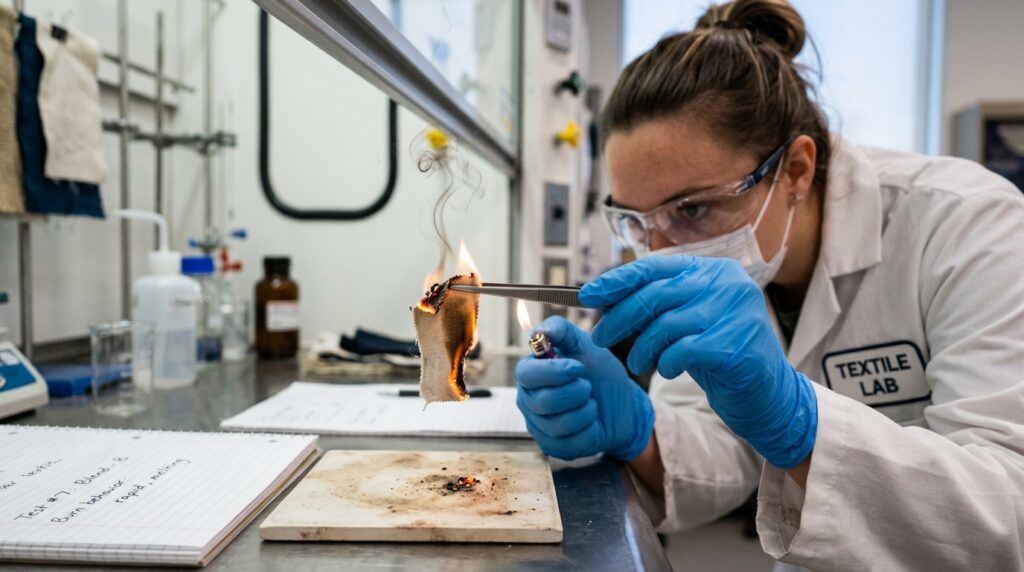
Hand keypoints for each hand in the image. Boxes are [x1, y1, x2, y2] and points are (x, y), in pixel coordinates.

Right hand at [514, 316, 653, 460]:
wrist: (623, 404)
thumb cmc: (599, 373)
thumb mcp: (586, 345)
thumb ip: (561, 331)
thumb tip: (537, 331)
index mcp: (531, 374)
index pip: (526, 374)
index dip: (554, 372)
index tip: (578, 368)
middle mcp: (528, 401)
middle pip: (543, 401)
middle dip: (576, 392)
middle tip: (588, 387)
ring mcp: (539, 427)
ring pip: (559, 424)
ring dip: (586, 411)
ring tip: (591, 403)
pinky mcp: (554, 448)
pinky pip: (571, 443)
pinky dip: (590, 430)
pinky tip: (592, 423)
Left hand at [579, 255, 816, 469]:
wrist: (766, 393)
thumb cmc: (721, 353)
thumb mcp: (690, 319)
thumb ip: (660, 303)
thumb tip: (604, 296)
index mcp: (714, 269)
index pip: (654, 267)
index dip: (617, 280)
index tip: (588, 295)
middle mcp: (727, 283)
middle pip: (654, 295)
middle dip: (619, 318)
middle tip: (600, 337)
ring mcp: (734, 311)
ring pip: (664, 325)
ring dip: (641, 349)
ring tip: (637, 364)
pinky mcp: (734, 343)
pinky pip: (681, 351)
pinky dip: (667, 363)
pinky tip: (669, 370)